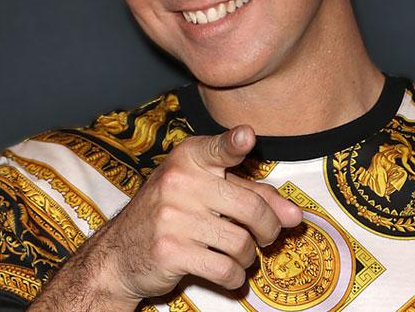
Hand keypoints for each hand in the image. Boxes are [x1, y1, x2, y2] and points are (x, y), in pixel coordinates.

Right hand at [32, 125, 302, 309]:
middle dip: (269, 229)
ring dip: (249, 256)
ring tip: (241, 255)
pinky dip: (235, 277)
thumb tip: (295, 216)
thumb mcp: (206, 193)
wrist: (119, 252)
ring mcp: (172, 217)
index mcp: (189, 158)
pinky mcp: (170, 250)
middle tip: (266, 237)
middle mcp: (179, 182)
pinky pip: (224, 268)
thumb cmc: (172, 215)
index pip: (217, 148)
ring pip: (241, 242)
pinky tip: (229, 273)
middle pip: (250, 208)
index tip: (247, 137)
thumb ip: (252, 195)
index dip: (235, 143)